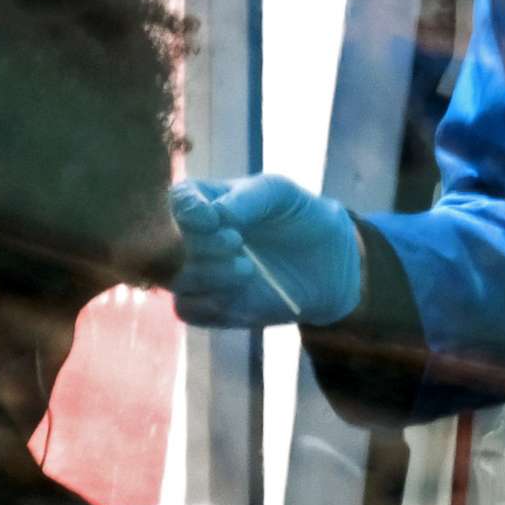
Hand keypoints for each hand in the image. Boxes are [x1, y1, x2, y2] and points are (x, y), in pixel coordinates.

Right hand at [166, 175, 361, 328]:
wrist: (331, 264)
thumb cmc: (301, 218)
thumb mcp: (282, 195)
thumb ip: (250, 197)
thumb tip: (217, 213)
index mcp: (208, 200)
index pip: (180, 199)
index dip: (188, 209)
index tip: (215, 219)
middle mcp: (197, 238)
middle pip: (172, 242)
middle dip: (202, 244)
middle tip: (237, 242)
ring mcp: (202, 273)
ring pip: (179, 280)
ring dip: (209, 275)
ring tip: (247, 269)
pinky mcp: (211, 306)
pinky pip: (187, 309)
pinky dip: (208, 304)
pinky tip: (239, 293)